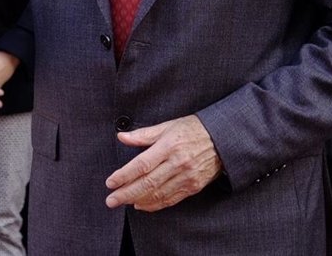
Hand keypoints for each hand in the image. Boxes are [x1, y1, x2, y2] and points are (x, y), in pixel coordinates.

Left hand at [105, 115, 222, 211]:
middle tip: (111, 200)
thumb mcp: (168, 126)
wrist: (222, 140)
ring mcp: (186, 177)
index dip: (124, 175)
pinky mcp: (193, 186)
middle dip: (126, 193)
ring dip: (138, 200)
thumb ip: (143, 134)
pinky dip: (154, 205)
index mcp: (169, 146)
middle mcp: (177, 163)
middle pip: (147, 183)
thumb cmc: (192, 129)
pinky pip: (170, 199)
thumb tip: (122, 137)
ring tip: (123, 202)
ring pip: (158, 194)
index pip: (142, 164)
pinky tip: (141, 205)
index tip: (110, 182)